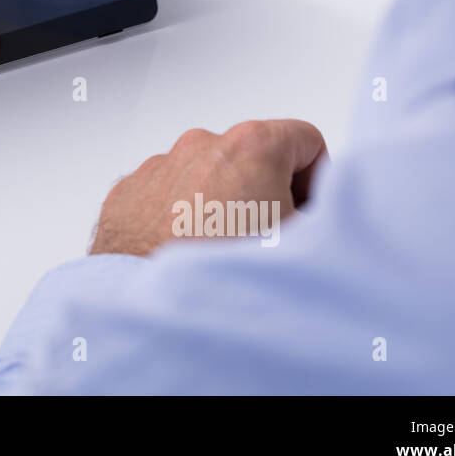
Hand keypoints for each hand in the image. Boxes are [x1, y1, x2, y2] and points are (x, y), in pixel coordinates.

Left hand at [89, 119, 326, 255]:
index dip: (315, 183)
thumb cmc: (227, 277)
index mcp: (250, 145)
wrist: (155, 315)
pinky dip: (180, 218)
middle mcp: (200, 145)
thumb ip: (325, 215)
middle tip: (264, 244)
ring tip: (221, 254)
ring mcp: (159, 167)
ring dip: (221, 208)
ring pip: (209, 178)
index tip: (304, 216)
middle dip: (265, 196)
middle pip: (255, 160)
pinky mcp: (128, 193)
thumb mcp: (308, 245)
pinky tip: (186, 256)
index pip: (306, 141)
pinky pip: (168, 196)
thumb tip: (321, 214)